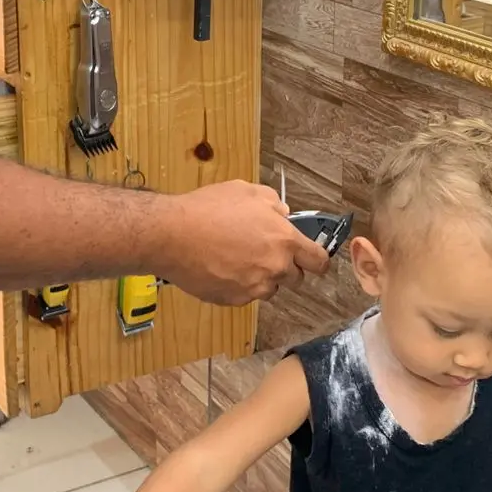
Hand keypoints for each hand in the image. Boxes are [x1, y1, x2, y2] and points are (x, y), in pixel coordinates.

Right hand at [161, 180, 330, 304]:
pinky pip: (244, 295)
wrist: (172, 235)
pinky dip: (237, 285)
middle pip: (296, 279)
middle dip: (285, 268)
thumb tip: (282, 214)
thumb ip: (273, 203)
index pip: (319, 261)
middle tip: (263, 253)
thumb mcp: (246, 191)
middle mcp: (274, 268)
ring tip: (236, 258)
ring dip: (260, 278)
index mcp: (284, 240)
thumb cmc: (207, 209)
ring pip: (269, 289)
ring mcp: (254, 287)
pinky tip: (220, 267)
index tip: (313, 260)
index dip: (317, 260)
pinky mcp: (233, 300)